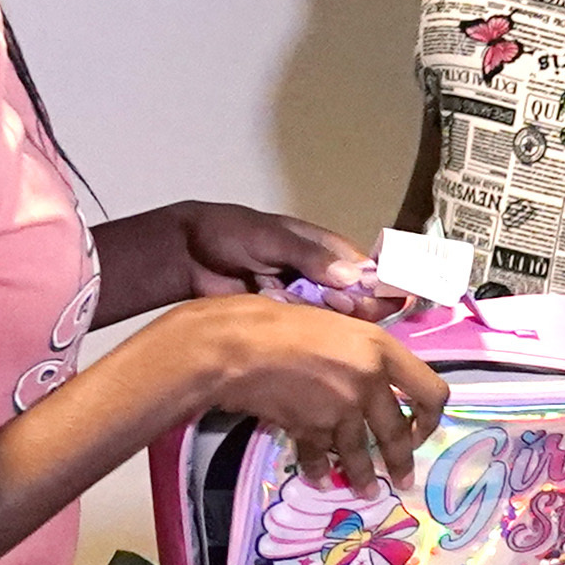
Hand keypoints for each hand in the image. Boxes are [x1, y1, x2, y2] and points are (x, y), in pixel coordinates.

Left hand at [156, 200, 398, 312]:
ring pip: (332, 318)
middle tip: (344, 309)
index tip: (380, 298)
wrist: (184, 255)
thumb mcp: (270, 237)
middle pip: (354, 298)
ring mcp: (301, 301)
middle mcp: (319, 276)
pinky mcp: (283, 322)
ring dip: (330, 321)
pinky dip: (305, 330)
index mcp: (323, 248)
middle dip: (355, 307)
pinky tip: (296, 326)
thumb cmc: (229, 234)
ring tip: (316, 317)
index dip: (376, 285)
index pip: (364, 268)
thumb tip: (351, 278)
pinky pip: (305, 331)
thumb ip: (309, 256)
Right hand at [175, 294, 448, 490]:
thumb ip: (362, 352)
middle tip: (403, 479)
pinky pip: (322, 457)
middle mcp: (368, 383)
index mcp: (381, 350)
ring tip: (366, 491)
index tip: (422, 429)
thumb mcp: (336, 323)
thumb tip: (378, 376)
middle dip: (401, 462)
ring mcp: (340, 409)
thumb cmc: (280, 322)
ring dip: (363, 477)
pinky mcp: (312, 429)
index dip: (432, 416)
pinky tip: (322, 480)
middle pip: (397, 433)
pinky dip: (321, 470)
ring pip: (360, 454)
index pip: (431, 391)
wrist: (237, 345)